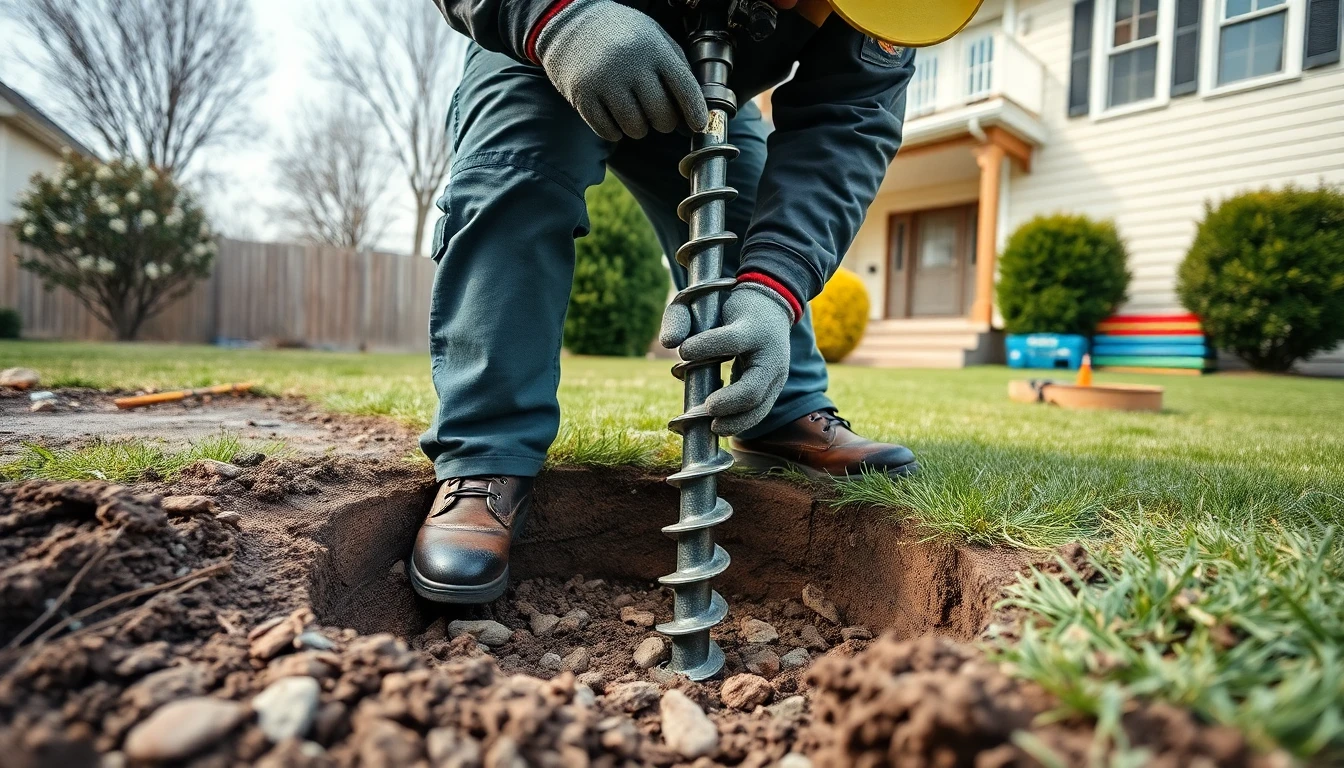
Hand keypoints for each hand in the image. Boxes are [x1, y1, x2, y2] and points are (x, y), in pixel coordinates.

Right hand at [535, 1, 709, 140]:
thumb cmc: (620, 33)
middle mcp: (630, 64)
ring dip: (639, 128)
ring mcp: (604, 81)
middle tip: (657, 115)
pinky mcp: (583, 96)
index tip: (698, 126)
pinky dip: (615, 132)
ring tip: (633, 112)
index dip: (695, 112)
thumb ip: (676, 67)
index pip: (684, 87)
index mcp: (653, 48)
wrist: (568, 23)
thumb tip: (695, 109)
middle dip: (664, 122)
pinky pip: (608, 132)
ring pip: (635, 128)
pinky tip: (613, 116)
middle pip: (661, 115)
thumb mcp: (653, 36)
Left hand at [660, 284, 792, 435]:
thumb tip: (668, 343)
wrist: (770, 308)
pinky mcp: (774, 388)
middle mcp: (771, 354)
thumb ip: (681, 316)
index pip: (733, 340)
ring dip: (736, 421)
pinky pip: (760, 411)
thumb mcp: (705, 300)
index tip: (683, 352)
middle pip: (754, 387)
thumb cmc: (731, 306)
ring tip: (713, 426)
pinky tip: (721, 426)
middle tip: (707, 406)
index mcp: (755, 328)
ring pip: (759, 406)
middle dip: (729, 401)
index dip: (706, 347)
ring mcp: (776, 374)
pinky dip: (741, 422)